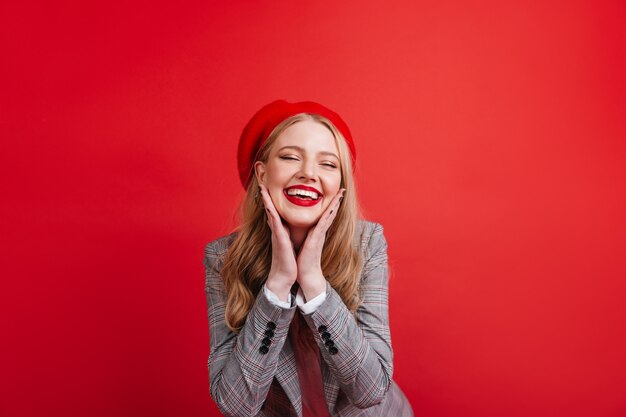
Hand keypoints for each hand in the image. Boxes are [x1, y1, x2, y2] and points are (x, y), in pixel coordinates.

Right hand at [259, 184, 297, 301]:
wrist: (283, 277)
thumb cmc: (288, 261)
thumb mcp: (288, 244)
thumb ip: (286, 235)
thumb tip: (287, 227)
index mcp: (280, 230)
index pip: (274, 211)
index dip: (271, 198)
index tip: (268, 187)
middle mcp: (276, 230)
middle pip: (269, 209)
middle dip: (265, 196)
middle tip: (261, 182)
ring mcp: (276, 234)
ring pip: (270, 214)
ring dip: (266, 201)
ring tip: (262, 189)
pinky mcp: (279, 240)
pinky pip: (275, 224)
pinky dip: (272, 214)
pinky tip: (269, 206)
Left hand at [296, 188, 344, 300]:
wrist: (306, 275)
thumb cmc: (304, 260)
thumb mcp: (304, 243)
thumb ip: (306, 235)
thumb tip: (304, 228)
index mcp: (316, 232)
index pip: (325, 215)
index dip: (330, 204)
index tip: (335, 194)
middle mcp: (320, 232)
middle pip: (330, 213)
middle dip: (336, 201)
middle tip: (342, 190)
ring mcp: (319, 236)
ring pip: (329, 217)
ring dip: (335, 205)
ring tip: (340, 195)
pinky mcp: (316, 240)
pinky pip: (323, 225)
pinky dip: (328, 216)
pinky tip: (331, 209)